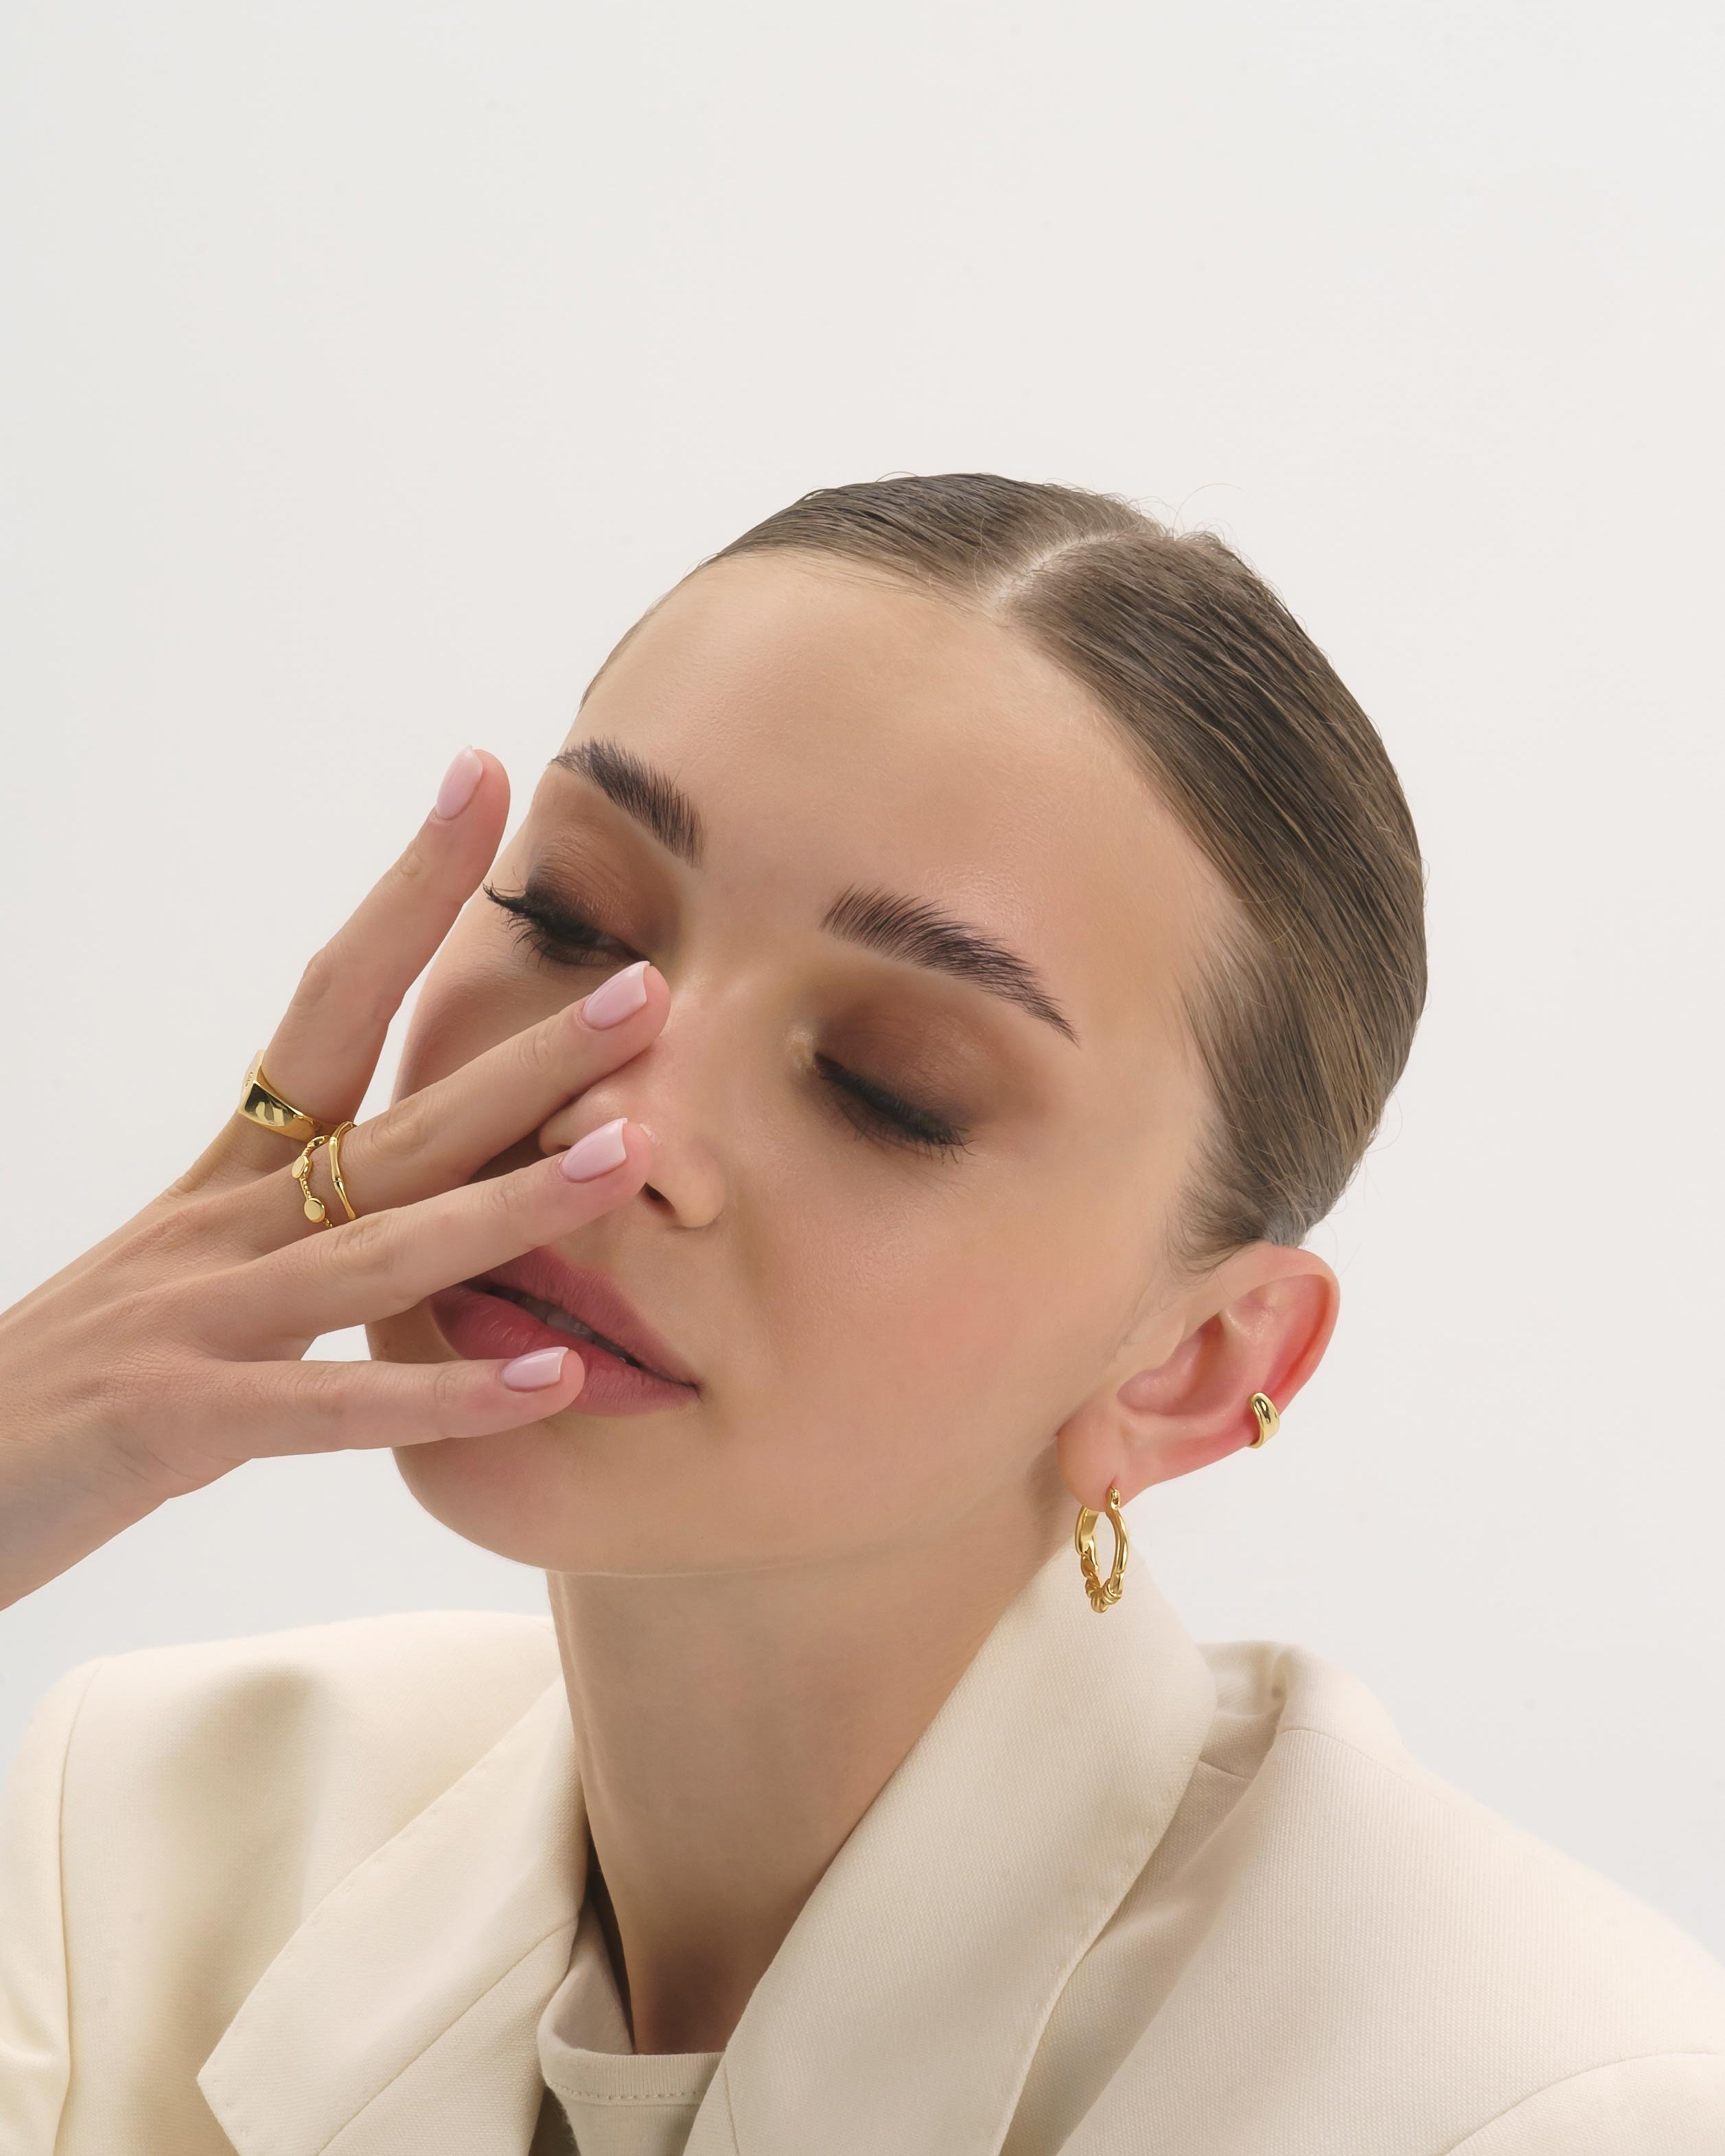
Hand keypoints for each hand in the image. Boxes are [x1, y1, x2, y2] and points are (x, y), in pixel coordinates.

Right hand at [0, 749, 668, 1609]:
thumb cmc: (62, 1399)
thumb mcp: (190, 1293)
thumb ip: (299, 1246)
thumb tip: (416, 1207)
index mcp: (224, 1181)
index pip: (331, 1008)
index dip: (409, 894)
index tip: (482, 779)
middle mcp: (215, 1227)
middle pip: (393, 1120)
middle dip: (525, 1056)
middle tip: (647, 986)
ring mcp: (195, 1319)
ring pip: (382, 1248)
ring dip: (517, 1202)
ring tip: (634, 1157)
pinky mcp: (174, 1424)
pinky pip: (329, 1409)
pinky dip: (441, 1395)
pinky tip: (550, 1381)